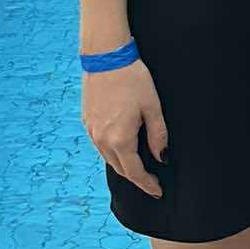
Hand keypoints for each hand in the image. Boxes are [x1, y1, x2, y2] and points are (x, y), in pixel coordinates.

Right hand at [82, 60, 168, 197]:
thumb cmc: (133, 79)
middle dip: (136, 177)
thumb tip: (162, 157)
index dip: (147, 184)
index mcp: (120, 139)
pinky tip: (122, 147)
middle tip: (152, 181)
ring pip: (108, 158)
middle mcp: (102, 139)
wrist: (106, 57)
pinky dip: (112, 151)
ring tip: (139, 167)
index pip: (135, 172)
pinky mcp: (86, 121)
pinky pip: (100, 145)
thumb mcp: (152, 107)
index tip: (158, 191)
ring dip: (124, 165)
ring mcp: (91, 131)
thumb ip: (158, 135)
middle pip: (120, 168)